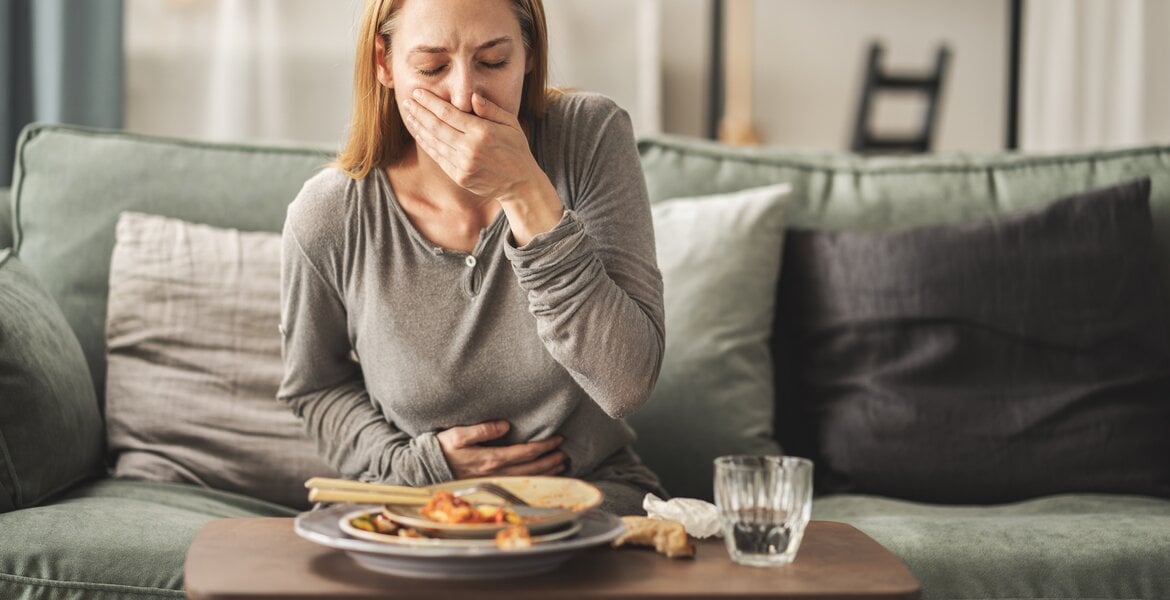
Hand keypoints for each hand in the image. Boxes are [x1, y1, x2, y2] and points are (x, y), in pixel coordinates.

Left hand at [402, 89, 541, 201]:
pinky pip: (439, 158)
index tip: (417, 92)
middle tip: (407, 101)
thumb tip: (471, 96)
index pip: (449, 113)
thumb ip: (490, 109)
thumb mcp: (511, 124)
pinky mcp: (460, 177)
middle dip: (419, 112)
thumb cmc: (516, 149)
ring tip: (409, 115)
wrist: (520, 183)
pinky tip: (420, 134)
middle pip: (437, 126)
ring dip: (419, 128)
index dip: (430, 102)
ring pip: (435, 142)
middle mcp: (470, 148)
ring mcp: (463, 164)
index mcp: (483, 132)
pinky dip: (427, 145)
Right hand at [436, 420, 566, 478]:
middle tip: (566, 453)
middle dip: (551, 461)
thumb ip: (482, 429)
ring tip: (561, 465)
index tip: (558, 439)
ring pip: (527, 479)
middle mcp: (495, 473)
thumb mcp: (458, 434)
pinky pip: (519, 485)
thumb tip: (506, 425)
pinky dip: (534, 481)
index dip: (544, 447)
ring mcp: (493, 482)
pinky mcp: (490, 486)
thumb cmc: (441, 449)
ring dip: (546, 473)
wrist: (425, 470)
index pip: (525, 453)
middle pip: (531, 469)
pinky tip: (542, 477)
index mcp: (490, 459)